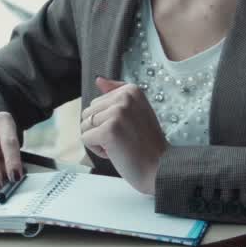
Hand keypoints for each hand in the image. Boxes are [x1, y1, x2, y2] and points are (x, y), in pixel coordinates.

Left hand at [81, 77, 169, 194]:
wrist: (160, 167)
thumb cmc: (146, 144)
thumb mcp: (135, 112)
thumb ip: (116, 94)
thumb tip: (99, 80)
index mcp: (131, 90)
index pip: (97, 103)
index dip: (108, 120)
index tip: (128, 128)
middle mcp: (124, 97)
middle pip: (88, 113)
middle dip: (100, 129)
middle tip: (124, 139)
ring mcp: (117, 113)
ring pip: (84, 126)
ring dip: (98, 140)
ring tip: (120, 145)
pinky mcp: (108, 130)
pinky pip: (85, 139)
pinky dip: (97, 150)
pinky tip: (116, 152)